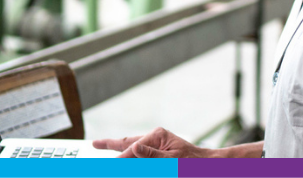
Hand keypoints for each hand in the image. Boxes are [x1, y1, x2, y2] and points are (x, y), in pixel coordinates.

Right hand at [93, 127, 210, 157]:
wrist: (207, 166)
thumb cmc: (193, 163)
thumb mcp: (173, 161)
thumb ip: (152, 155)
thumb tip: (134, 147)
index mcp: (157, 136)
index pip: (132, 149)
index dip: (119, 159)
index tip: (108, 165)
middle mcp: (155, 138)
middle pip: (128, 143)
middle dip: (111, 144)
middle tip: (95, 144)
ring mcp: (156, 144)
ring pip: (132, 147)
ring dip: (119, 148)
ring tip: (104, 144)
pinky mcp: (159, 152)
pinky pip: (140, 155)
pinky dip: (130, 155)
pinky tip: (125, 153)